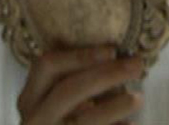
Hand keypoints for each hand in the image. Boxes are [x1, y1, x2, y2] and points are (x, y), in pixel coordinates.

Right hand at [18, 47, 143, 124]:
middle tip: (136, 66)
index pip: (47, 66)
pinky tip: (130, 124)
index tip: (112, 50)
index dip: (80, 56)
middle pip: (68, 90)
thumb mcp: (55, 103)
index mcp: (30, 98)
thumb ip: (74, 83)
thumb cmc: (60, 120)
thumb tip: (117, 59)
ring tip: (138, 98)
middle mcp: (34, 118)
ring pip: (84, 119)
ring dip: (114, 107)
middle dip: (106, 75)